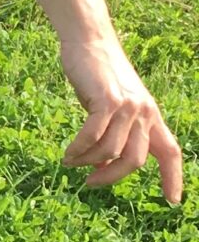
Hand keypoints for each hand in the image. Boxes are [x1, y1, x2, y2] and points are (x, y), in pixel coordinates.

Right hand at [58, 31, 183, 201]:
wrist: (90, 41)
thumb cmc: (99, 74)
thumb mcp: (115, 105)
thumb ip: (117, 131)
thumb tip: (103, 163)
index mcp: (151, 115)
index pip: (170, 152)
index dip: (173, 178)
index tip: (173, 201)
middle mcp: (145, 112)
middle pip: (135, 160)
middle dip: (111, 177)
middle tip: (90, 183)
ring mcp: (127, 106)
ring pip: (110, 150)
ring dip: (87, 162)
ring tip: (71, 162)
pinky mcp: (107, 101)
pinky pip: (92, 137)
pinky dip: (78, 150)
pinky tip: (68, 154)